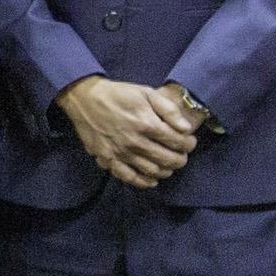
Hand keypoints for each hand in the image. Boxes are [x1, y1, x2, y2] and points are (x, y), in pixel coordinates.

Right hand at [61, 77, 194, 187]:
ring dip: (166, 171)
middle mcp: (136, 142)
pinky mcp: (109, 160)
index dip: (188, 144)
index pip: (177, 142)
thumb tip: (186, 128)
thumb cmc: (118, 94)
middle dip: (181, 159)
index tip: (190, 142)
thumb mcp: (146, 92)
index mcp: (147, 124)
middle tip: (182, 155)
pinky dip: (144, 182)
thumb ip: (168, 110)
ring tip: (169, 165)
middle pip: (167, 159)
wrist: (85, 99)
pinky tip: (152, 180)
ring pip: (152, 171)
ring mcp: (121, 154)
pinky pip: (130, 178)